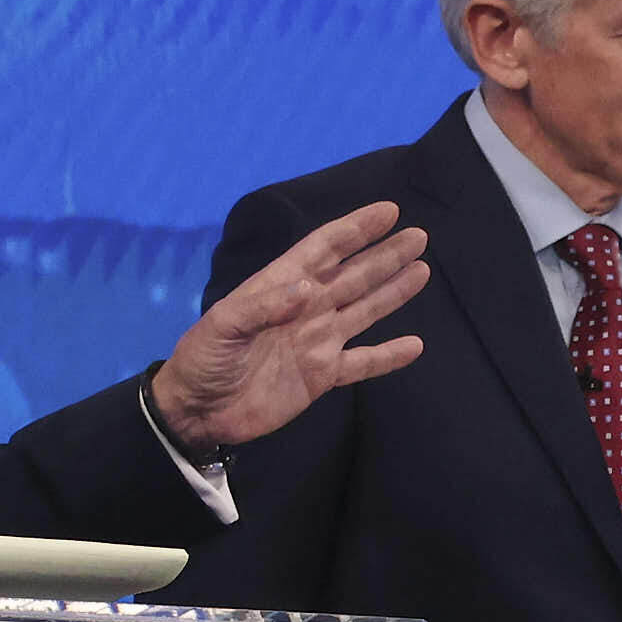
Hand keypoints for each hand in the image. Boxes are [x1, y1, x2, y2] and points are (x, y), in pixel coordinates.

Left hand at [146, 203, 430, 458]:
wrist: (199, 410)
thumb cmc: (203, 359)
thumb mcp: (222, 325)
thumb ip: (263, 306)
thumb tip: (307, 289)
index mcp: (281, 286)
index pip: (325, 249)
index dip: (356, 229)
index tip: (387, 211)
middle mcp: (306, 308)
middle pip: (354, 275)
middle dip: (384, 255)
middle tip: (419, 236)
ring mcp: (318, 341)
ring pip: (364, 310)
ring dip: (393, 291)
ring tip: (421, 270)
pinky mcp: (323, 376)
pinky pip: (363, 363)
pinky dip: (388, 355)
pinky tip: (414, 345)